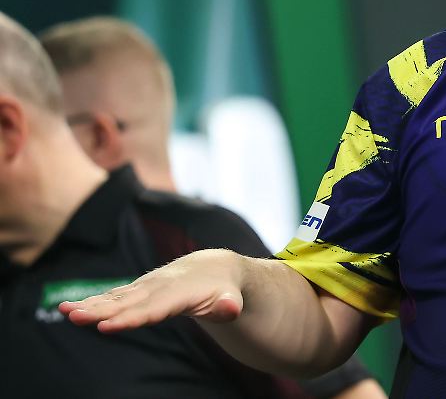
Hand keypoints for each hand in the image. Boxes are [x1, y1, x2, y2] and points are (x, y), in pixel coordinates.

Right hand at [60, 248, 247, 333]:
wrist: (214, 267)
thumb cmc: (223, 288)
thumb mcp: (232, 297)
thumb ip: (228, 305)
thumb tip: (230, 308)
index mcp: (178, 293)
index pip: (152, 310)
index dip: (130, 318)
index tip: (107, 326)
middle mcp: (157, 288)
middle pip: (126, 303)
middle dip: (99, 311)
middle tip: (73, 317)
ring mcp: (145, 287)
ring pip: (115, 298)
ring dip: (89, 305)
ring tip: (64, 311)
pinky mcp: (137, 290)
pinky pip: (112, 296)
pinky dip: (92, 301)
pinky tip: (69, 308)